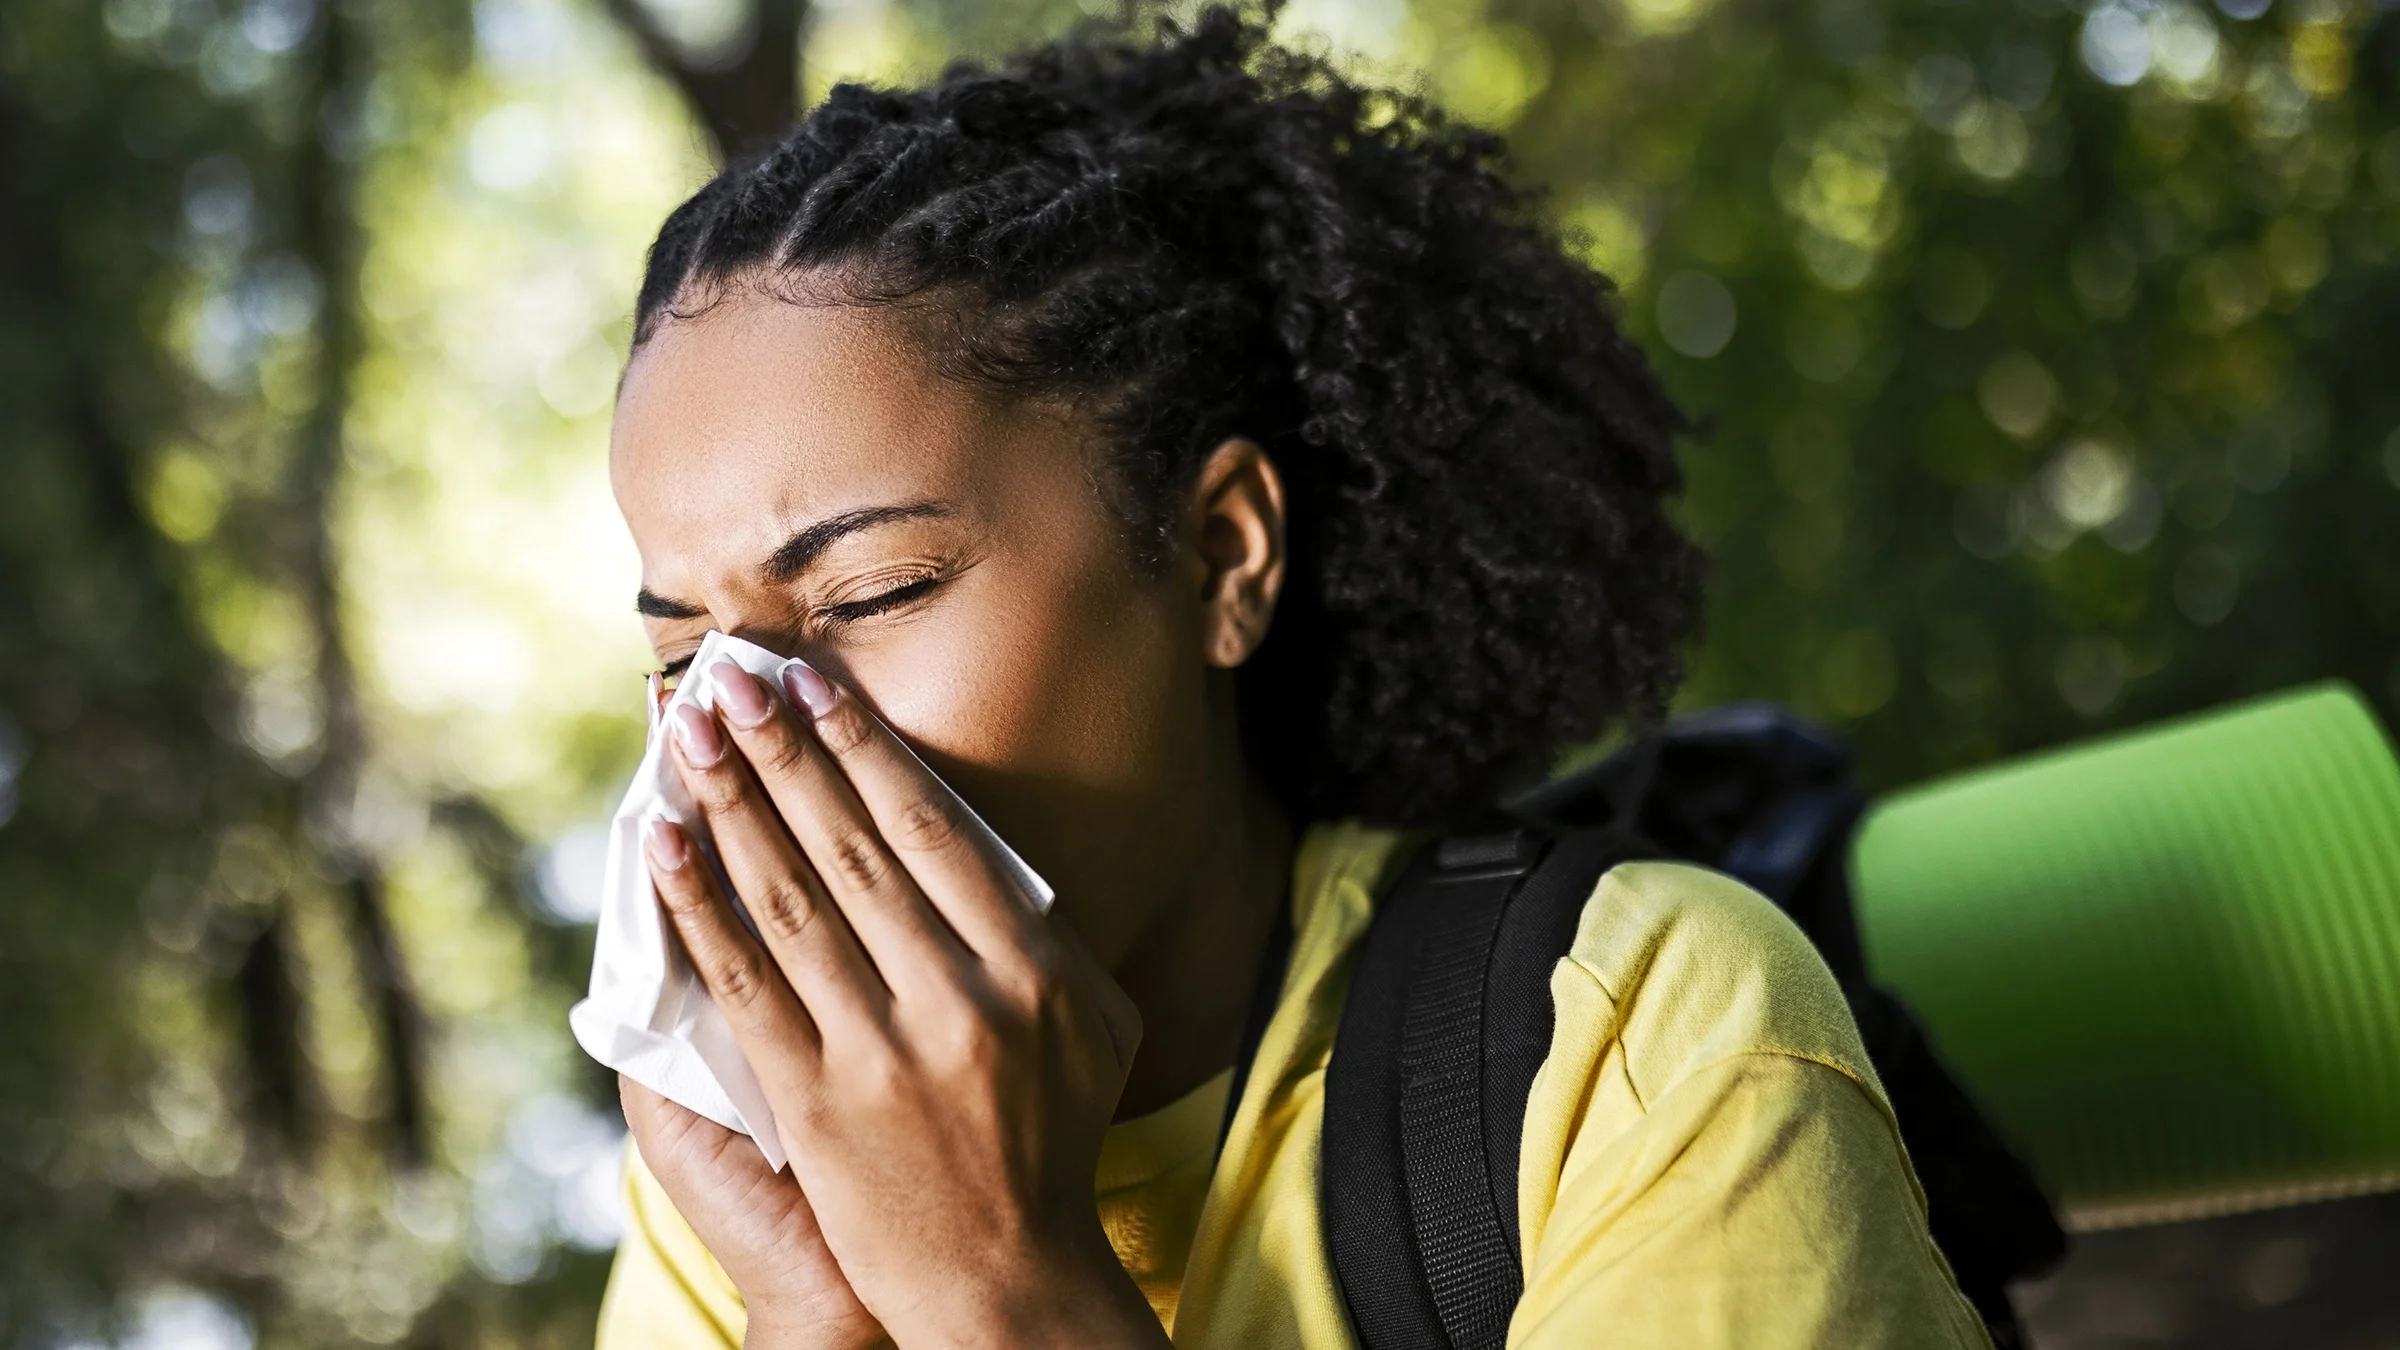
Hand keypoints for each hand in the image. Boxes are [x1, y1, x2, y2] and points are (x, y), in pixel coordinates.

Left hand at [642, 657, 1159, 1348]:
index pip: (931, 828)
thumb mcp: (1093, 1028)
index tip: (812, 683)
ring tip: (690, 733)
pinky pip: (742, 982)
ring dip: (731, 802)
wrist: (1006, 1282)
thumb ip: (1044, 938)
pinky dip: (697, 906)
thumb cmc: (1053, 1144)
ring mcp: (881, 1048)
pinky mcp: (816, 1101)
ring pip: (790, 896)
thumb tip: (977, 845)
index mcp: (1031, 967)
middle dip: (782, 750)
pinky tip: (664, 844)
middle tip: (730, 678)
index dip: (863, 747)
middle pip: (850, 844)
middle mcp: (958, 996)